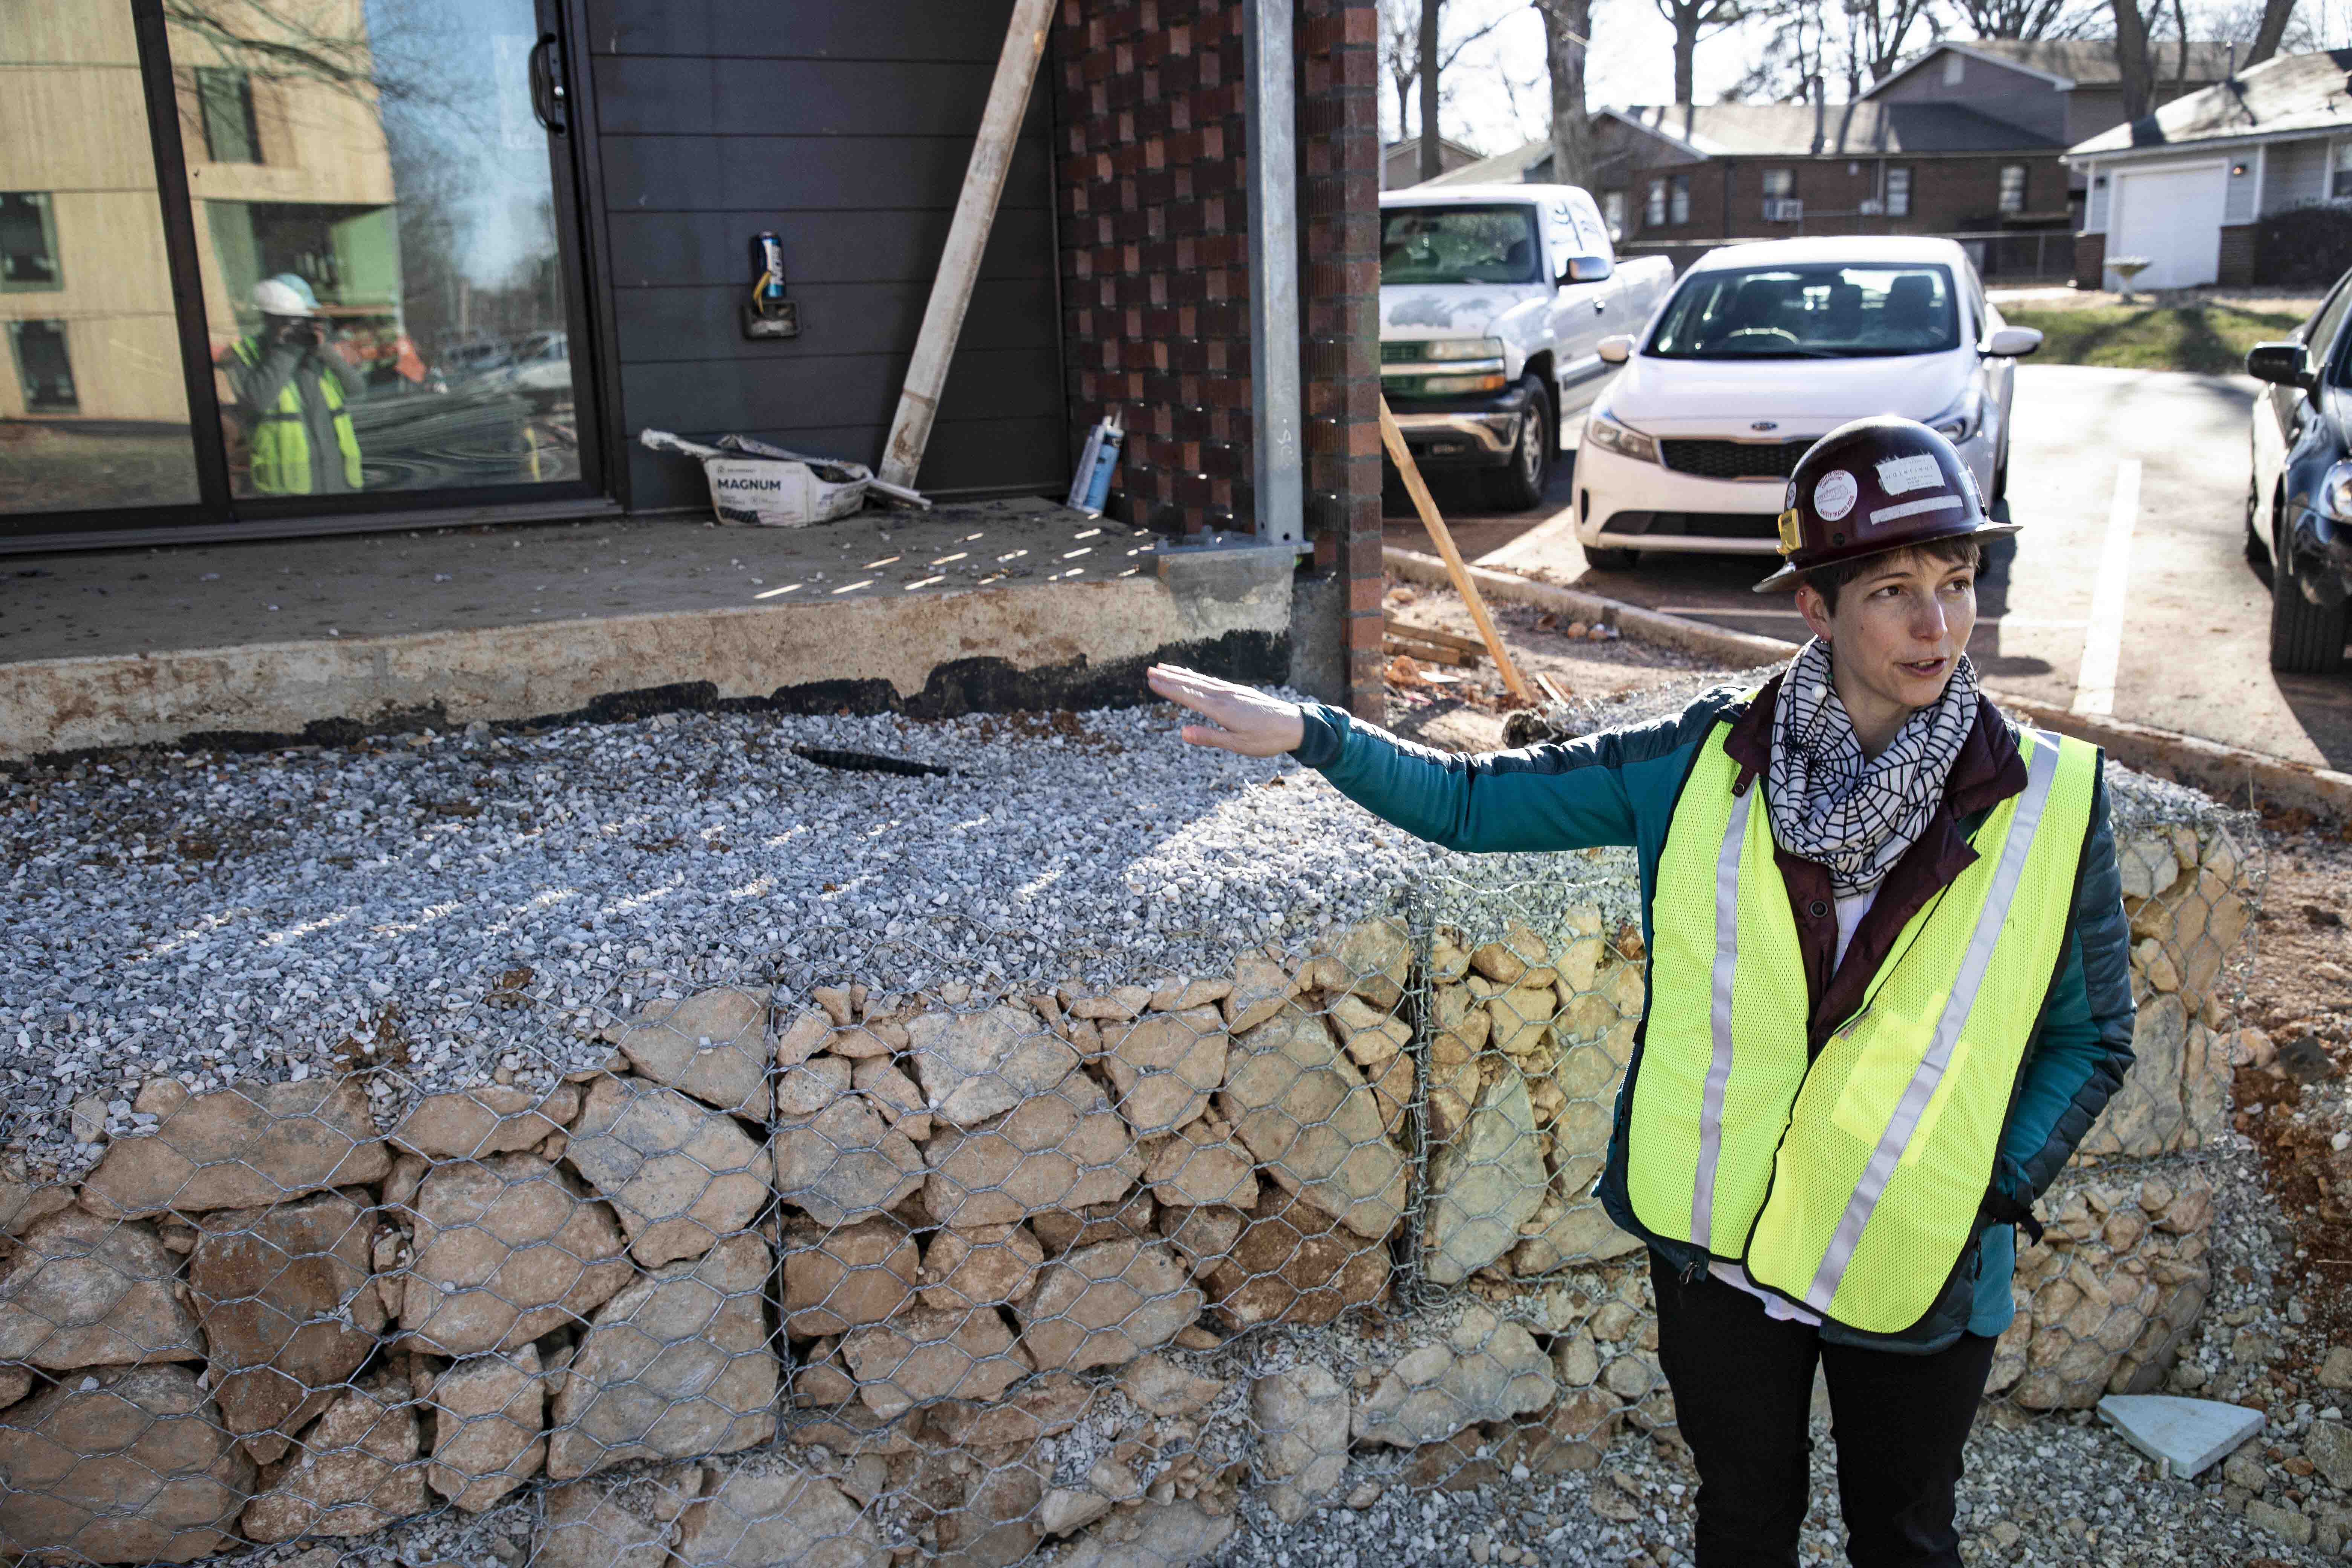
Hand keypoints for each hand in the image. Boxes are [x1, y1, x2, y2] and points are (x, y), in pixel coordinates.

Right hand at [1146, 664, 1302, 755]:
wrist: (1294, 725)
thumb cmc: (1267, 739)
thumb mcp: (1237, 744)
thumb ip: (1209, 737)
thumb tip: (1182, 732)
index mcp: (1221, 709)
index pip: (1188, 695)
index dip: (1168, 688)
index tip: (1151, 681)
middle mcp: (1224, 695)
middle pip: (1191, 684)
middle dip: (1170, 677)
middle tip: (1149, 670)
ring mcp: (1232, 691)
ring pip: (1201, 680)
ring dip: (1181, 674)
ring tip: (1164, 668)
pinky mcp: (1239, 692)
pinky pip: (1212, 681)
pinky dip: (1198, 677)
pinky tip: (1193, 677)